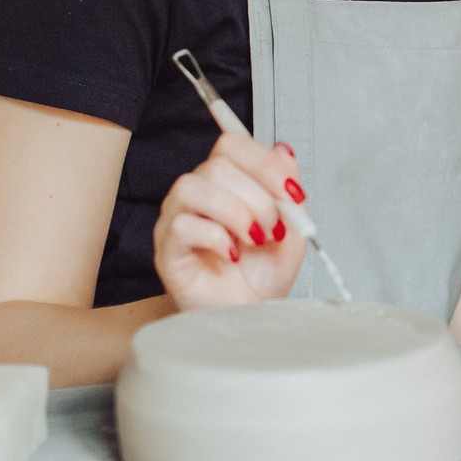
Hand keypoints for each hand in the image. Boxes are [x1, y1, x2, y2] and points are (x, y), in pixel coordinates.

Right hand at [152, 125, 308, 309]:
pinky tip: (231, 254)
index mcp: (228, 182)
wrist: (252, 316)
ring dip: (235, 213)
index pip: (232, 144)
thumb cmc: (263, 275)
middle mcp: (200, 194)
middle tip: (272, 228)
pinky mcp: (168, 248)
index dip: (264, 162)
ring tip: (253, 239)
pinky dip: (216, 237)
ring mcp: (178, 218)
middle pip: (217, 165)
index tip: (291, 192)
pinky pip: (182, 224)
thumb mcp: (292, 230)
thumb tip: (284, 151)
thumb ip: (289, 191)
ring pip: (192, 187)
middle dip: (257, 197)